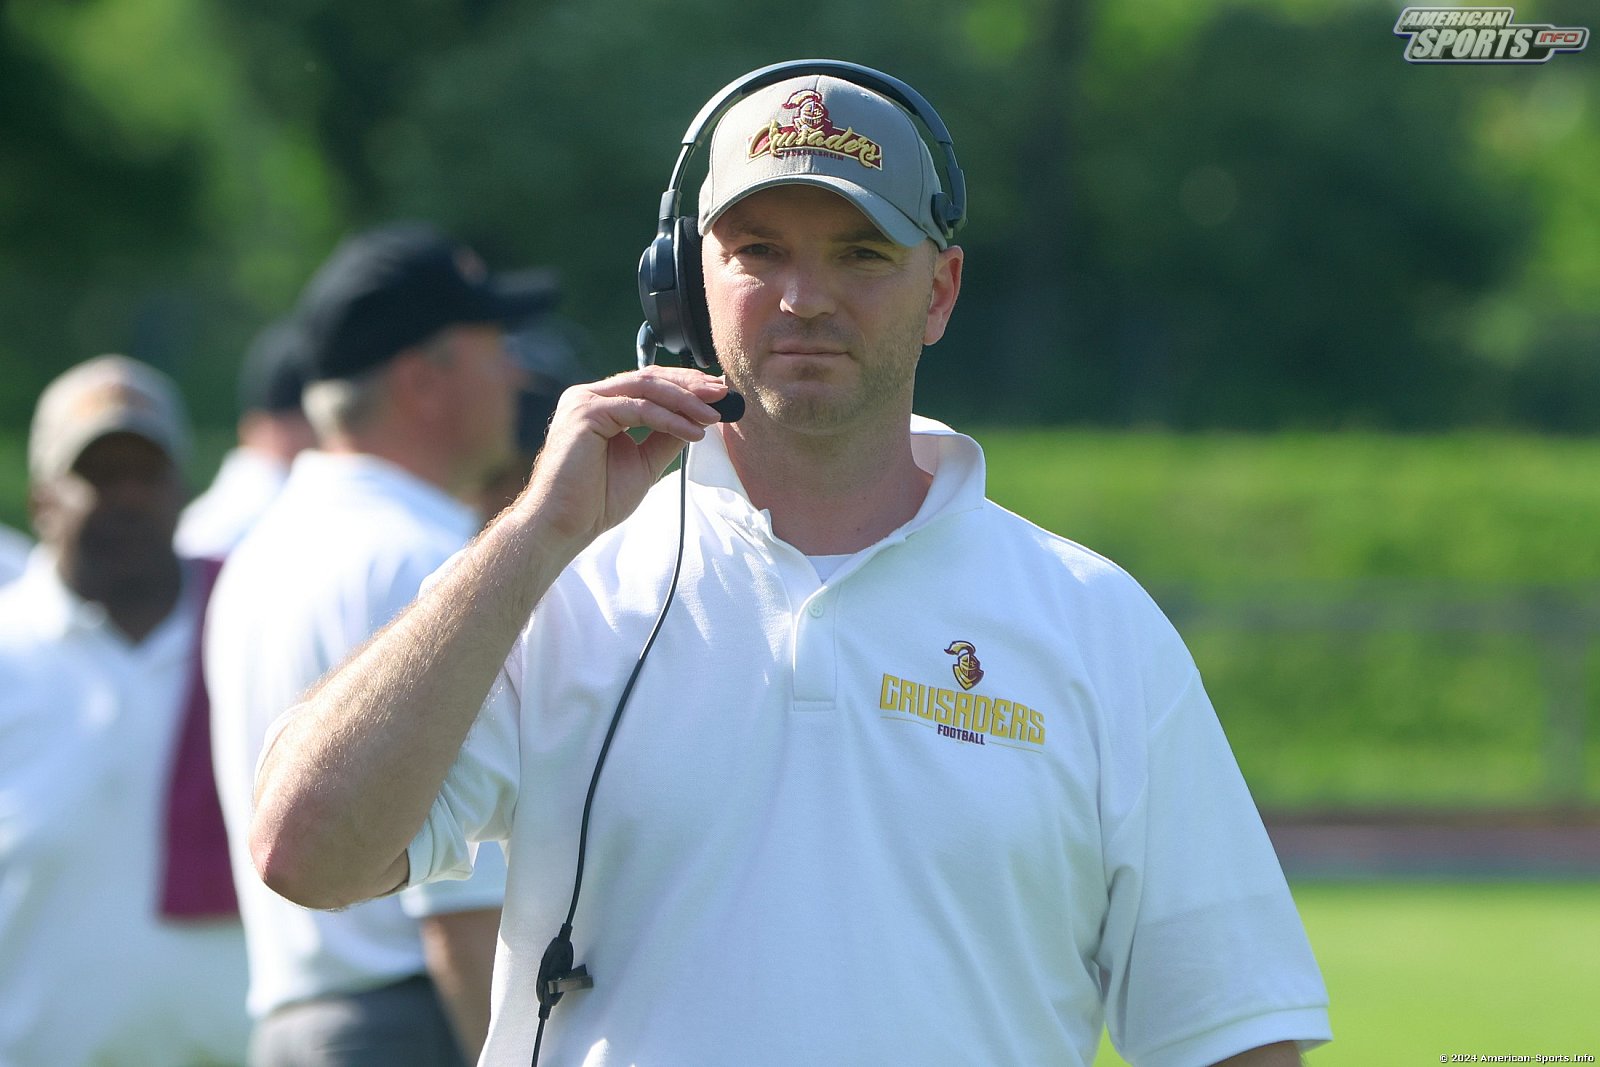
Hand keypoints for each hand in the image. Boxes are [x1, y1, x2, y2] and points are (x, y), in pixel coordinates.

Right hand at [520, 366, 730, 549]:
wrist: (564, 526)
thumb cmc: (595, 501)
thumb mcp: (644, 463)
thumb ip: (666, 437)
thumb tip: (698, 419)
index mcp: (600, 405)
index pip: (647, 384)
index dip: (684, 385)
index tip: (715, 394)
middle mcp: (589, 397)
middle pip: (648, 378)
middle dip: (689, 385)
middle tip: (721, 392)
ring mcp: (584, 402)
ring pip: (645, 388)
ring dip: (685, 400)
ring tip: (713, 414)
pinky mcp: (584, 413)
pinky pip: (638, 410)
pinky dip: (669, 419)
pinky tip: (692, 431)